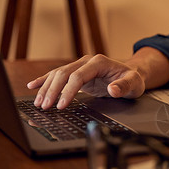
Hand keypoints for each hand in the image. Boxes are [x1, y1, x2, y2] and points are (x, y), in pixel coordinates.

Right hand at [27, 54, 144, 109]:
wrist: (132, 75)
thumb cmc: (133, 79)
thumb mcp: (134, 84)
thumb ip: (124, 86)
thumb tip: (113, 89)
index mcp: (99, 62)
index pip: (78, 76)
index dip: (68, 91)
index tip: (61, 105)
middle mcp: (87, 61)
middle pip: (64, 74)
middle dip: (53, 90)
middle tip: (45, 106)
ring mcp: (81, 66)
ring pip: (58, 74)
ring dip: (47, 88)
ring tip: (39, 102)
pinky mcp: (77, 72)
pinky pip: (58, 75)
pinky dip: (46, 80)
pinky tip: (34, 85)